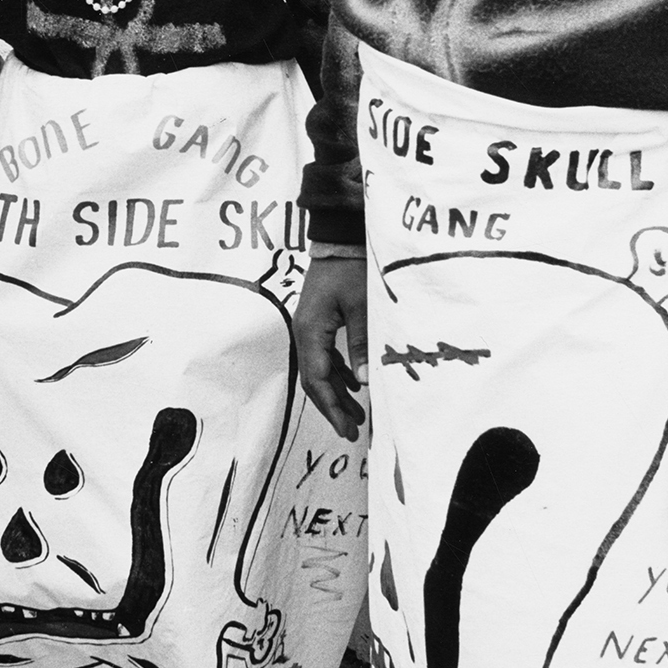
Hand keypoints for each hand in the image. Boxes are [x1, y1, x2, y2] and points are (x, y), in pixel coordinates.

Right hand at [293, 256, 369, 441]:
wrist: (339, 238)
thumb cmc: (351, 268)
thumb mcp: (361, 307)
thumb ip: (360, 344)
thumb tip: (363, 381)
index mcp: (310, 331)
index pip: (318, 380)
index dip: (332, 407)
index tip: (348, 428)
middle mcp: (304, 332)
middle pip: (314, 380)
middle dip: (332, 407)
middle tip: (353, 429)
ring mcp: (308, 327)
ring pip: (319, 369)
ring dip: (336, 392)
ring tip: (356, 414)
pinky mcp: (318, 321)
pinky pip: (324, 355)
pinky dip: (337, 373)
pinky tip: (352, 383)